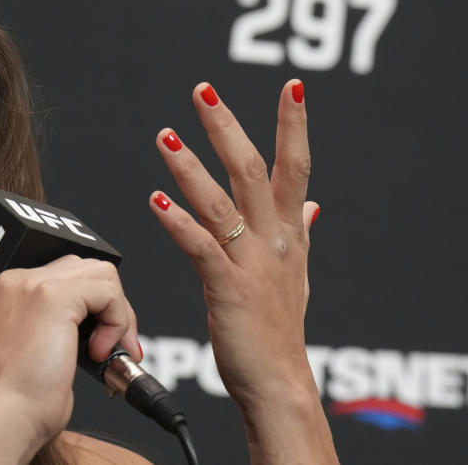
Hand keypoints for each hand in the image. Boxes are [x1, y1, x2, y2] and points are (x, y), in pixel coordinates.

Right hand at [0, 256, 142, 461]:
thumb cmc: (19, 397)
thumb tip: (95, 320)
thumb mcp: (33, 347)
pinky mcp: (54, 296)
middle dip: (111, 306)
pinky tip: (100, 352)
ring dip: (118, 313)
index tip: (102, 340)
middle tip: (114, 347)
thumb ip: (54, 323)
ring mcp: (33, 284)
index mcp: (10, 290)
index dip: (94, 306)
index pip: (69, 275)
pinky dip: (118, 321)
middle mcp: (17, 280)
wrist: (7, 417)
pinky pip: (108, 292)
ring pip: (102, 274)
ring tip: (107, 351)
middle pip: (88, 269)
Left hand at [149, 80, 317, 408]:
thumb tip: (312, 205)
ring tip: (163, 135)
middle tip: (202, 92)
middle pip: (252, 170)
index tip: (292, 86)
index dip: (294, 125)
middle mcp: (274, 239)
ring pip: (220, 202)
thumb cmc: (279, 326)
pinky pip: (201, 247)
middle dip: (227, 128)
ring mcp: (252, 263)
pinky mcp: (228, 288)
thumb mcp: (297, 273)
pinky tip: (155, 199)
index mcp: (288, 232)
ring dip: (190, 166)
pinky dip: (177, 221)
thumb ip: (299, 232)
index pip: (295, 166)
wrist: (277, 381)